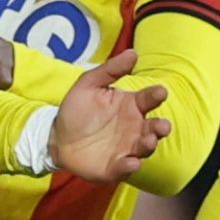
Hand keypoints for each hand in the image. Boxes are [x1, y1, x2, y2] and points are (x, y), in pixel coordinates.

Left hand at [47, 49, 170, 182]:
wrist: (56, 138)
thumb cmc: (77, 109)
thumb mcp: (89, 84)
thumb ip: (110, 70)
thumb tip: (133, 52)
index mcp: (131, 106)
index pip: (148, 99)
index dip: (156, 95)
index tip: (160, 92)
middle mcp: (134, 128)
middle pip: (154, 127)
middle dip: (161, 127)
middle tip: (162, 126)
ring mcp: (127, 148)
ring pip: (144, 148)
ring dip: (149, 145)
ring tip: (148, 141)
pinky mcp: (115, 166)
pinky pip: (126, 167)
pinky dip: (130, 166)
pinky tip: (131, 163)